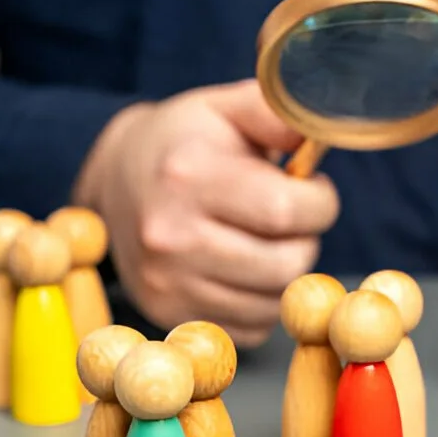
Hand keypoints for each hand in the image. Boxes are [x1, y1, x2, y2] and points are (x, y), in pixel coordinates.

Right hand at [74, 79, 339, 346]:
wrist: (117, 177)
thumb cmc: (187, 139)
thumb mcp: (226, 107)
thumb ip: (276, 112)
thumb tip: (320, 132)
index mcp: (189, 176)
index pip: (286, 211)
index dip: (320, 202)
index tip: (313, 189)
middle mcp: (171, 236)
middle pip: (286, 265)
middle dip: (305, 240)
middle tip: (291, 218)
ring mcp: (165, 282)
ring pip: (272, 303)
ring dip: (285, 275)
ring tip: (267, 240)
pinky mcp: (167, 313)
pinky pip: (249, 329)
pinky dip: (261, 303)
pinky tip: (246, 269)